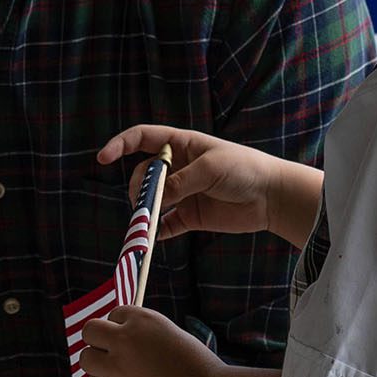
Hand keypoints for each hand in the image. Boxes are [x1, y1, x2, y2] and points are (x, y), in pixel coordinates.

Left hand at [78, 306, 222, 376]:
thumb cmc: (198, 369)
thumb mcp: (170, 336)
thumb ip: (144, 335)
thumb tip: (119, 338)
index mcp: (143, 319)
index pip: (114, 314)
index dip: (122, 329)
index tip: (132, 343)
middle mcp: (125, 338)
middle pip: (90, 331)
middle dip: (99, 341)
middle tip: (114, 356)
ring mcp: (116, 366)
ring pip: (86, 358)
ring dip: (98, 365)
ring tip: (119, 376)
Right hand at [98, 124, 281, 239]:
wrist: (272, 197)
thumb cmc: (244, 169)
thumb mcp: (210, 169)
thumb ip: (180, 182)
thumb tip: (155, 198)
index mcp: (181, 145)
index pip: (142, 138)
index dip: (120, 145)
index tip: (103, 158)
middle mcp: (178, 167)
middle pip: (144, 175)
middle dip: (139, 188)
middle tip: (145, 203)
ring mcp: (183, 192)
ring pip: (152, 201)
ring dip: (145, 211)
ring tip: (144, 224)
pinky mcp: (190, 215)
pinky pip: (165, 225)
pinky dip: (156, 232)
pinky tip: (151, 238)